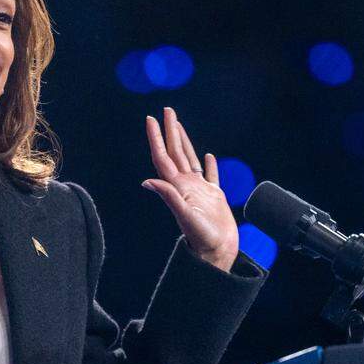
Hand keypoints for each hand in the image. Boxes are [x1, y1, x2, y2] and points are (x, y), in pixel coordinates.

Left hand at [142, 107, 238, 271]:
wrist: (217, 253)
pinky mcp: (214, 197)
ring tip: (179, 126)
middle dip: (171, 131)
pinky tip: (208, 157)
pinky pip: (211, 176)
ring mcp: (200, 191)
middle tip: (167, 110)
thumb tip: (147, 181)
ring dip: (184, 142)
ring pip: (190, 159)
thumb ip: (169, 197)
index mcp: (179, 187)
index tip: (151, 119)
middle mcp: (186, 186)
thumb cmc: (202, 238)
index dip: (157, 138)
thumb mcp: (185, 215)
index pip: (164, 157)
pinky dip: (209, 165)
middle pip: (176, 152)